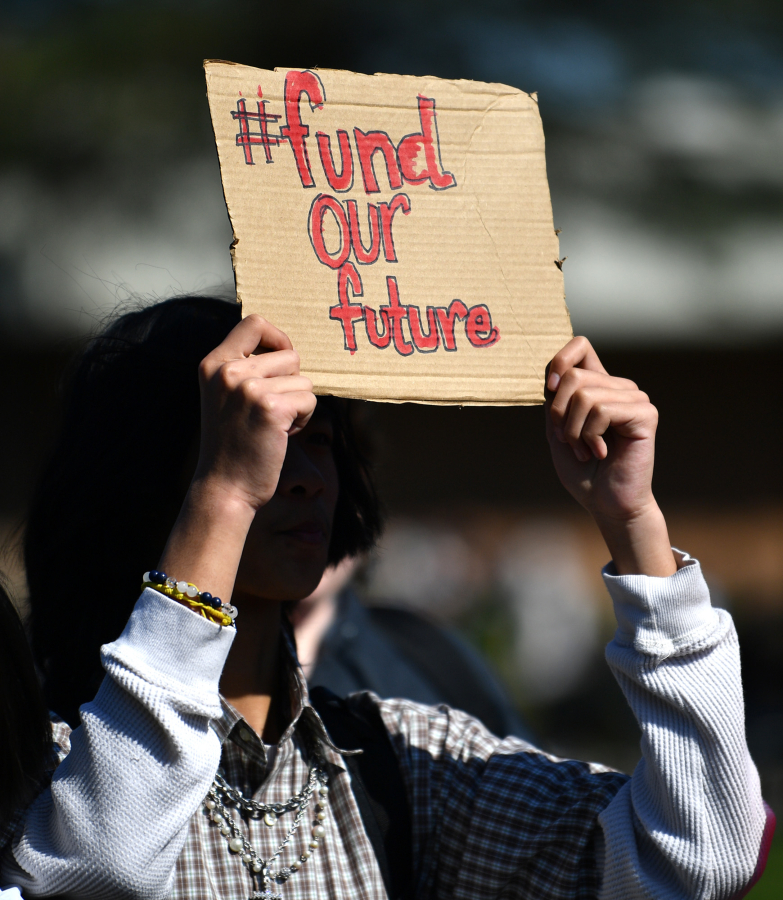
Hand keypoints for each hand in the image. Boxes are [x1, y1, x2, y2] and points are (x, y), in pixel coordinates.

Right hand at [157, 315, 316, 602]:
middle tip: (273, 411)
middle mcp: (229, 371)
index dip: (277, 338)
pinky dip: (304, 420)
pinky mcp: (271, 408)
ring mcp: (249, 388)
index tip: (281, 361)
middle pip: (289, 355)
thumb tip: (286, 350)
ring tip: (274, 427)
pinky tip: (283, 436)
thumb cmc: (233, 445)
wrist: (224, 488)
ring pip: (303, 381)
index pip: (254, 322)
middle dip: (292, 383)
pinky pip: (309, 400)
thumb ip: (245, 369)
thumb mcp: (226, 397)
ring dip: (298, 405)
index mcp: (213, 363)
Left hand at [545, 336, 675, 575]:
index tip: (550, 392)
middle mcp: (618, 386)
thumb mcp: (556, 428)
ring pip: (584, 395)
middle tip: (570, 442)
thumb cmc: (582, 470)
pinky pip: (602, 410)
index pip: (580, 346)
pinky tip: (602, 451)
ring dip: (574, 431)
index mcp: (598, 385)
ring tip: (586, 451)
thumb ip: (555, 398)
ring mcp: (634, 398)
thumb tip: (557, 373)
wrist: (606, 503)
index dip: (559, 362)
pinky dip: (591, 435)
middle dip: (559, 415)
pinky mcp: (645, 414)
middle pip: (573, 375)